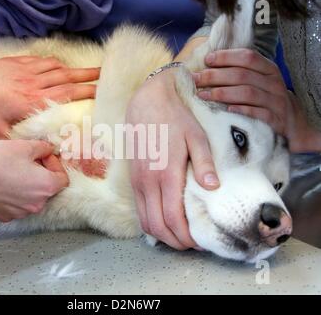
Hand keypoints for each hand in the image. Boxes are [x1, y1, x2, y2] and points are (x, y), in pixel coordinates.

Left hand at [0, 55, 99, 138]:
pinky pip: (43, 61)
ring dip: (76, 69)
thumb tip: (36, 156)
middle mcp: (36, 84)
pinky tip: (60, 65)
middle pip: (68, 78)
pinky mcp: (18, 62)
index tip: (101, 92)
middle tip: (105, 76)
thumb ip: (18, 143)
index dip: (86, 92)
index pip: (67, 95)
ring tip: (91, 70)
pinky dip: (55, 63)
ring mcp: (28, 71)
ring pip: (58, 68)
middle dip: (89, 77)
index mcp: (33, 102)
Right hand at [0, 140, 67, 221]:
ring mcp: (21, 213)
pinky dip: (14, 195)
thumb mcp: (24, 146)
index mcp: (47, 187)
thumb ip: (43, 148)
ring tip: (14, 171)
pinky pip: (17, 205)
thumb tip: (49, 150)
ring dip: (29, 185)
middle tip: (28, 161)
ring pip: (32, 198)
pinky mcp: (5, 216)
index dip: (55, 165)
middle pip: (48, 189)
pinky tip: (3, 183)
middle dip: (42, 174)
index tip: (43, 156)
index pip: (63, 178)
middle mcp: (37, 204)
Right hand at [126, 69, 219, 249]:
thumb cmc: (175, 118)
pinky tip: (164, 221)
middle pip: (157, 226)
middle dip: (174, 241)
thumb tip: (214, 188)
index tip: (200, 241)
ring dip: (161, 235)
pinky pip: (139, 210)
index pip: (172, 218)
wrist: (147, 102)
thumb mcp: (196, 136)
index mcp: (165, 174)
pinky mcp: (133, 179)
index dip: (186, 236)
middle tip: (192, 244)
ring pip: (145, 221)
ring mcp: (137, 182)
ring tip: (180, 236)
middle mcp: (147, 182)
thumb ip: (204, 164)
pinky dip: (151, 223)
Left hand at [193, 48, 319, 152]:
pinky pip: (257, 114)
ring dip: (222, 93)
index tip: (207, 59)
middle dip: (215, 76)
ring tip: (203, 94)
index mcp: (268, 69)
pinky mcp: (275, 120)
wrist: (292, 123)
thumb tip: (209, 64)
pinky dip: (241, 110)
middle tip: (196, 79)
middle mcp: (273, 83)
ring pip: (247, 93)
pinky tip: (226, 110)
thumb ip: (240, 72)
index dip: (226, 56)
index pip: (248, 57)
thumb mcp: (259, 81)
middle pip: (242, 75)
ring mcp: (275, 102)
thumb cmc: (266, 99)